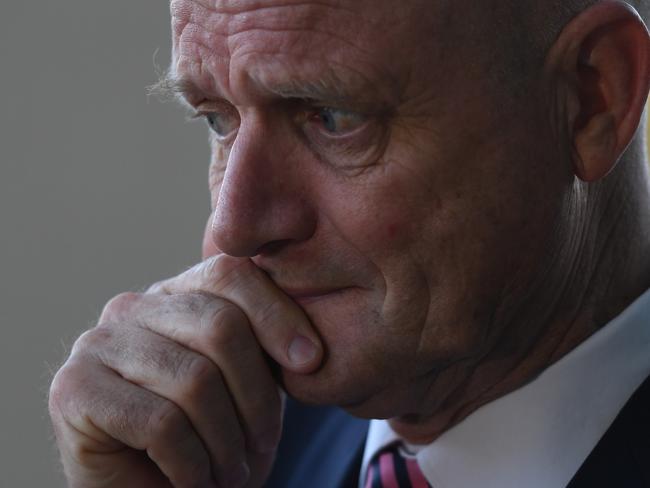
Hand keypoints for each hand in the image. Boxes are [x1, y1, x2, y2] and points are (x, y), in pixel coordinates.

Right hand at [48, 255, 322, 487]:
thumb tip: (309, 352)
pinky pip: (161, 423)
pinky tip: (194, 480)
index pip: (230, 275)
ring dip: (227, 442)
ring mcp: (98, 344)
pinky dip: (191, 464)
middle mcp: (132, 307)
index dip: (278, 315)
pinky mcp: (74, 390)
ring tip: (232, 471)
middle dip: (257, 397)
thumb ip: (267, 350)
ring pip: (195, 380)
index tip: (311, 363)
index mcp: (176, 294)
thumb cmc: (208, 437)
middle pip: (219, 325)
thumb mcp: (249, 386)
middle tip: (262, 444)